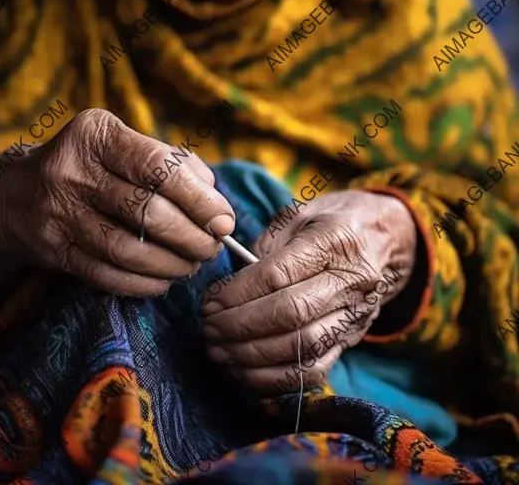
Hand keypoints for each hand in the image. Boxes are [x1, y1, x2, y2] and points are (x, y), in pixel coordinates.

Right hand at [0, 109, 234, 304]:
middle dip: (192, 237)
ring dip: (172, 264)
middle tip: (212, 247)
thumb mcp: (123, 144)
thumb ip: (172, 163)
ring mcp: (57, 213)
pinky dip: (144, 283)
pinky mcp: (51, 250)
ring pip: (128, 250)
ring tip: (192, 264)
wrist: (17, 193)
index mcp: (96, 134)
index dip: (199, 199)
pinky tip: (163, 280)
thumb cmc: (92, 166)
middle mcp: (71, 171)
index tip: (224, 221)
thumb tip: (215, 201)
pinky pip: (106, 275)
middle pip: (147, 212)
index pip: (158, 167)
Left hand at [201, 190, 416, 393]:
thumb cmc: (331, 221)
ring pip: (302, 348)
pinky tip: (245, 370)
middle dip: (239, 326)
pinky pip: (315, 371)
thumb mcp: (299, 215)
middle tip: (208, 328)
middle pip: (290, 315)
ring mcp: (356, 315)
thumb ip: (266, 248)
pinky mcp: (352, 339)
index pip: (278, 276)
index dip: (237, 293)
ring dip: (252, 356)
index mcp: (335, 241)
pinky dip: (275, 378)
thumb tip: (230, 288)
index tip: (209, 301)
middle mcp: (352, 282)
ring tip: (219, 351)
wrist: (385, 237)